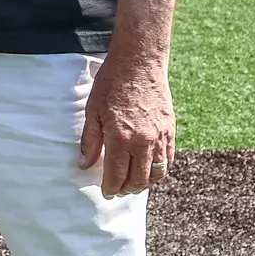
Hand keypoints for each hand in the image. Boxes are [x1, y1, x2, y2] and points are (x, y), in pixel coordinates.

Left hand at [78, 53, 175, 197]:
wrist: (139, 62)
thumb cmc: (112, 83)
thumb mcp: (93, 110)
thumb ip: (90, 140)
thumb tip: (84, 164)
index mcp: (121, 138)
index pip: (117, 175)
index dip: (111, 187)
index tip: (106, 193)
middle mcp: (143, 142)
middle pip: (139, 179)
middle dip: (127, 189)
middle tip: (117, 190)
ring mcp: (160, 137)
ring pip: (157, 173)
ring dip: (145, 183)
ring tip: (134, 184)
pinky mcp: (170, 130)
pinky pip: (168, 159)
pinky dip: (161, 170)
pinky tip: (152, 170)